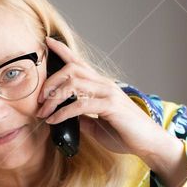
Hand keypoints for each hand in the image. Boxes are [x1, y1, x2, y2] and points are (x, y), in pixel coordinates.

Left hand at [35, 36, 178, 164]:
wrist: (147, 143)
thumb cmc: (125, 134)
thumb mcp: (97, 125)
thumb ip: (83, 118)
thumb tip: (66, 117)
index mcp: (101, 86)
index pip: (80, 62)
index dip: (63, 50)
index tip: (47, 43)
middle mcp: (104, 85)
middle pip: (72, 70)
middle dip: (50, 82)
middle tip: (39, 99)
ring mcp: (108, 94)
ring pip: (74, 83)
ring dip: (53, 98)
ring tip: (43, 112)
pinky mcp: (111, 107)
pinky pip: (81, 104)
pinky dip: (63, 113)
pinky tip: (54, 121)